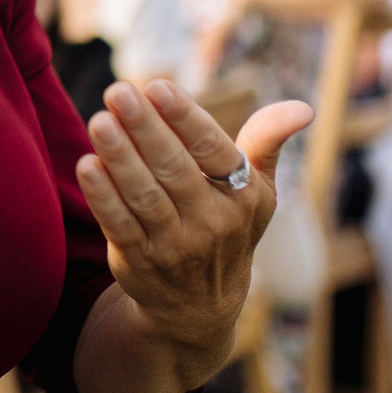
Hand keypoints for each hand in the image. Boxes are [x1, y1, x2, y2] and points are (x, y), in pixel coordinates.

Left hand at [75, 80, 313, 378]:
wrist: (200, 306)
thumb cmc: (227, 225)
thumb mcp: (257, 189)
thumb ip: (267, 142)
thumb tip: (304, 107)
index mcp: (243, 195)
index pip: (213, 150)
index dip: (185, 118)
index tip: (157, 86)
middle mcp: (212, 221)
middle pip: (174, 168)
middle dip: (144, 128)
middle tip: (117, 91)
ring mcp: (175, 244)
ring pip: (144, 196)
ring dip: (120, 157)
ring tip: (100, 121)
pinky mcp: (140, 262)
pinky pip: (120, 226)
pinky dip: (103, 196)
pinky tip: (87, 165)